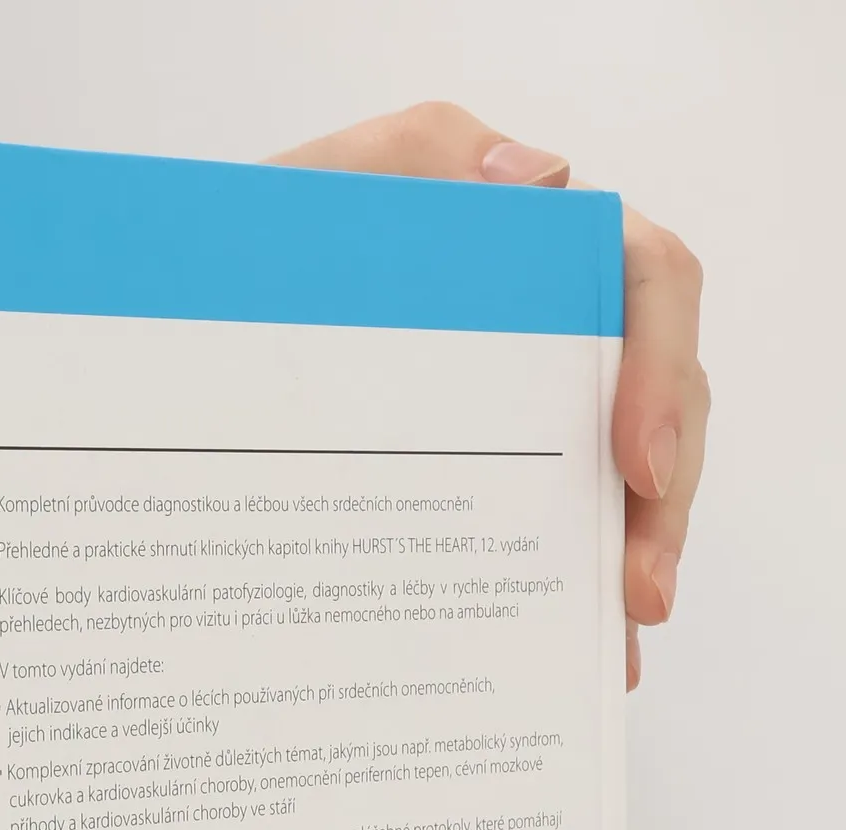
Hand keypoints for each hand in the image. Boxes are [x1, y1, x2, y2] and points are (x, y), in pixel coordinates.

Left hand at [274, 103, 707, 690]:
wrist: (181, 326)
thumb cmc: (247, 255)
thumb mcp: (313, 195)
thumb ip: (417, 159)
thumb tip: (546, 177)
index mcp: (531, 249)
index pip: (647, 282)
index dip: (663, 370)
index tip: (639, 464)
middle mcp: (552, 328)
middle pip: (662, 401)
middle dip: (664, 503)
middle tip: (640, 593)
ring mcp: (533, 407)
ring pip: (631, 477)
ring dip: (636, 556)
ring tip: (622, 637)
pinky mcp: (497, 475)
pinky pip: (562, 531)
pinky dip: (579, 593)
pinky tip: (580, 654)